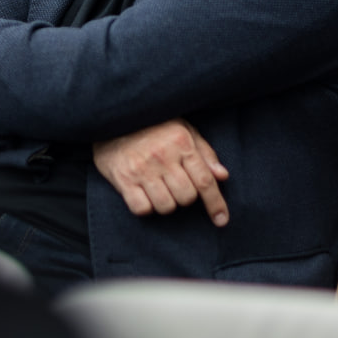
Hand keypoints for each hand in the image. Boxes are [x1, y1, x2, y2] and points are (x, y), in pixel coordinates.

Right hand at [93, 119, 230, 225]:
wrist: (114, 118)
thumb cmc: (154, 125)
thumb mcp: (184, 130)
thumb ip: (204, 153)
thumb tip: (222, 176)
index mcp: (181, 142)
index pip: (204, 181)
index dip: (215, 203)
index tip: (221, 220)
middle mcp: (162, 156)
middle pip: (186, 197)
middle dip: (185, 196)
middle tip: (175, 184)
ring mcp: (142, 168)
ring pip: (166, 206)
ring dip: (166, 202)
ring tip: (159, 187)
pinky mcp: (123, 179)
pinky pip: (142, 209)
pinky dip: (146, 207)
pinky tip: (144, 193)